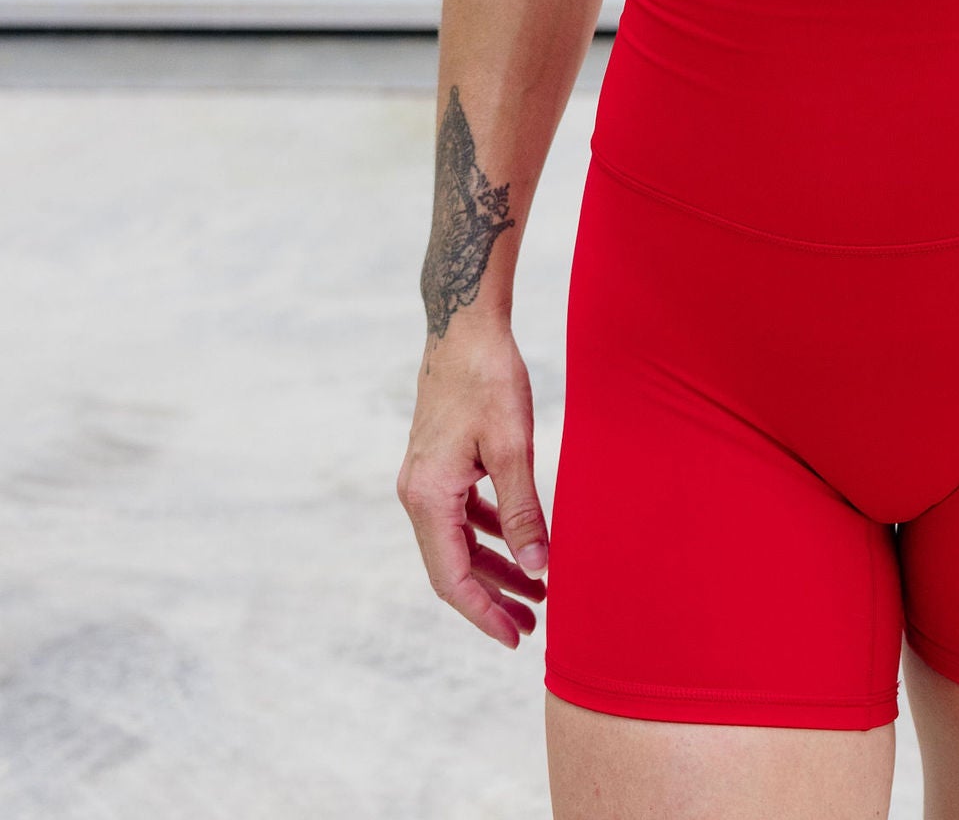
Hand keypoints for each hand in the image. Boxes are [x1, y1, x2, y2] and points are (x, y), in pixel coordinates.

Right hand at [395, 325, 550, 648]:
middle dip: (493, 597)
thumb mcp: (512, 447)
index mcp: (428, 497)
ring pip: (459, 541)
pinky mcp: (439, 462)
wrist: (464, 324)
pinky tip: (519, 543)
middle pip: (453, 566)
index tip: (515, 638)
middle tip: (534, 625)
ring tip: (537, 590)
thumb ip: (522, 512)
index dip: (483, 613)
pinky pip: (462, 514)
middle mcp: (418, 494)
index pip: (451, 578)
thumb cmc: (489, 378)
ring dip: (495, 566)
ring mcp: (426, 478)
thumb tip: (536, 569)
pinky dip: (489, 533)